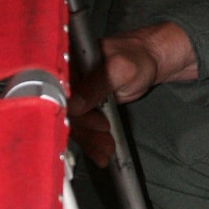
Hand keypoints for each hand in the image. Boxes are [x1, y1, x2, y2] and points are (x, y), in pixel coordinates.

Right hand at [68, 22, 198, 165]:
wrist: (149, 61)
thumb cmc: (136, 56)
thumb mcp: (118, 69)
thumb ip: (95, 86)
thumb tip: (73, 104)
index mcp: (69, 62)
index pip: (59, 91)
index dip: (70, 110)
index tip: (86, 122)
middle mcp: (69, 79)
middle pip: (66, 111)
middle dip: (85, 129)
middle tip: (104, 134)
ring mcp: (77, 94)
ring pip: (75, 123)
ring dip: (90, 139)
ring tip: (106, 148)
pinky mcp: (86, 107)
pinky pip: (84, 127)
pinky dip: (93, 141)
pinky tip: (101, 152)